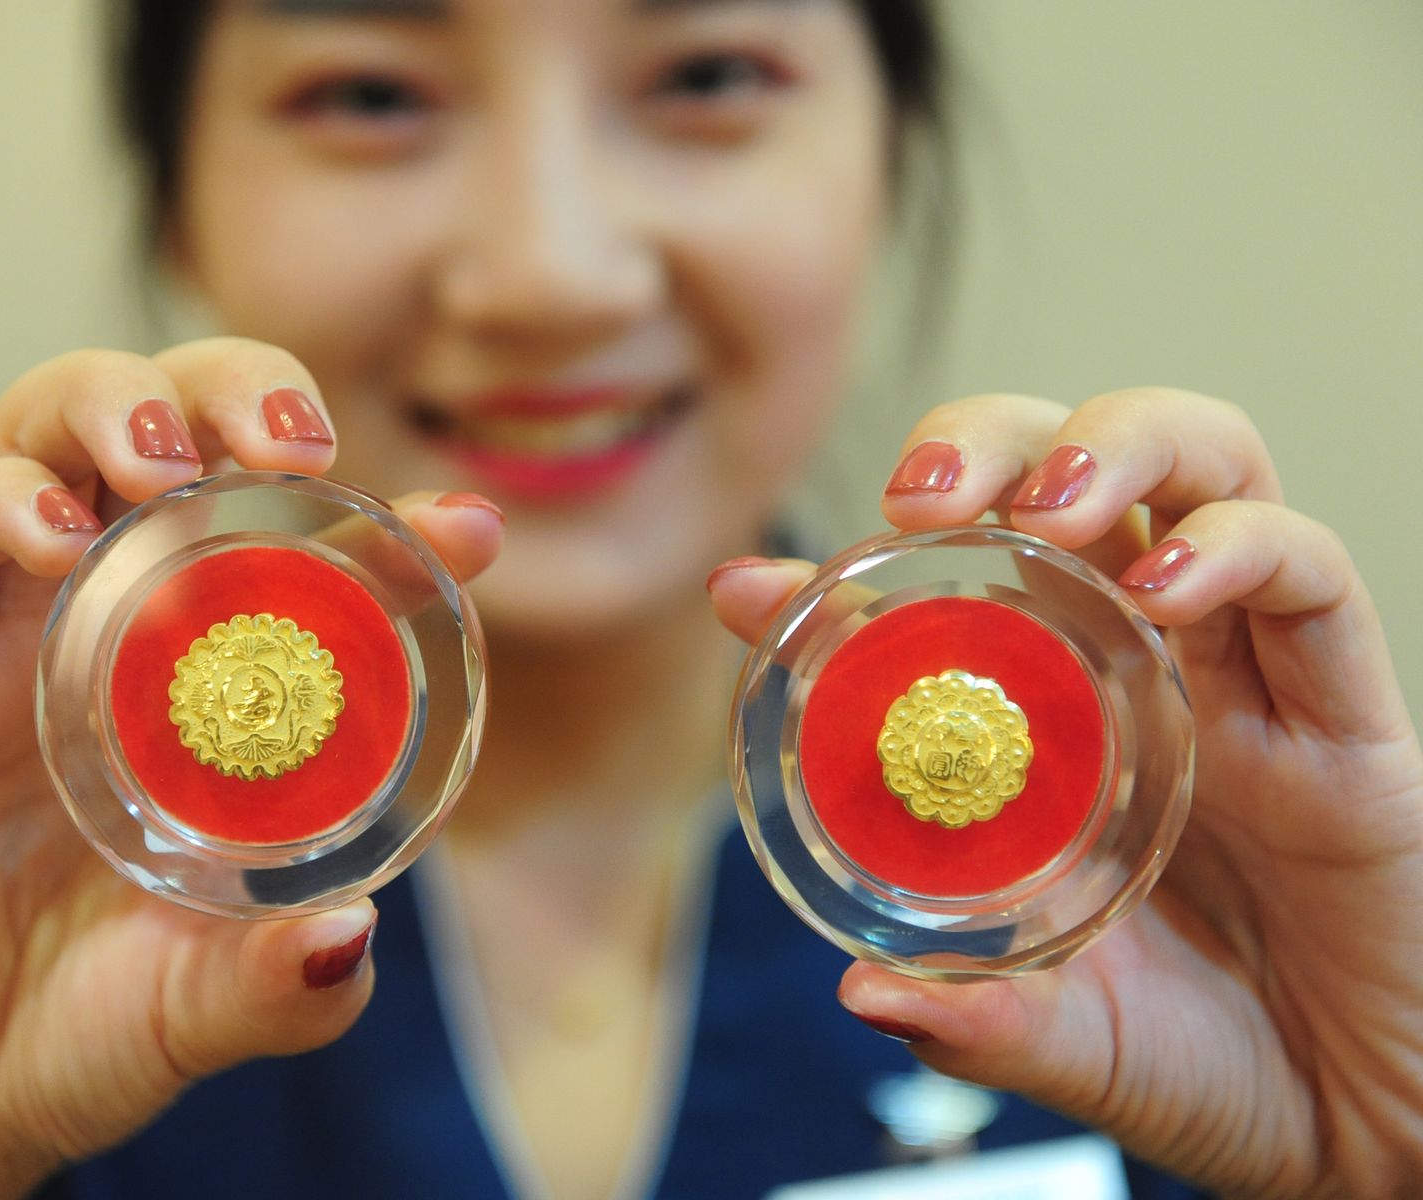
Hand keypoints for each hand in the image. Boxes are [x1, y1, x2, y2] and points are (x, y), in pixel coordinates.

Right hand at [0, 339, 503, 1198]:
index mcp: (204, 686)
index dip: (388, 519)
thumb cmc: (71, 1031)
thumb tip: (349, 935)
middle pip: (168, 435)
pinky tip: (53, 536)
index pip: (302, 555)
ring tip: (167, 461)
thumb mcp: (200, 1007)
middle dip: (233, 391)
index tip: (470, 529)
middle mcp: (109, 630)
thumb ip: (279, 984)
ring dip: (114, 407)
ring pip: (42, 437)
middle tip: (293, 443)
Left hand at [709, 389, 1422, 1198]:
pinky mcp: (1347, 709)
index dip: (846, 565)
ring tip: (1049, 508)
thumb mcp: (1063, 1038)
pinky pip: (1311, 576)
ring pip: (1205, 469)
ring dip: (1114, 448)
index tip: (752, 590)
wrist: (1354, 1125)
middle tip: (923, 503)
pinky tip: (1167, 592)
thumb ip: (974, 1018)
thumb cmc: (1207, 1066)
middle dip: (990, 443)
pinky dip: (1238, 551)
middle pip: (1072, 472)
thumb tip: (861, 990)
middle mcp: (1145, 666)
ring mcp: (1247, 672)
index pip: (950, 586)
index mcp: (1056, 721)